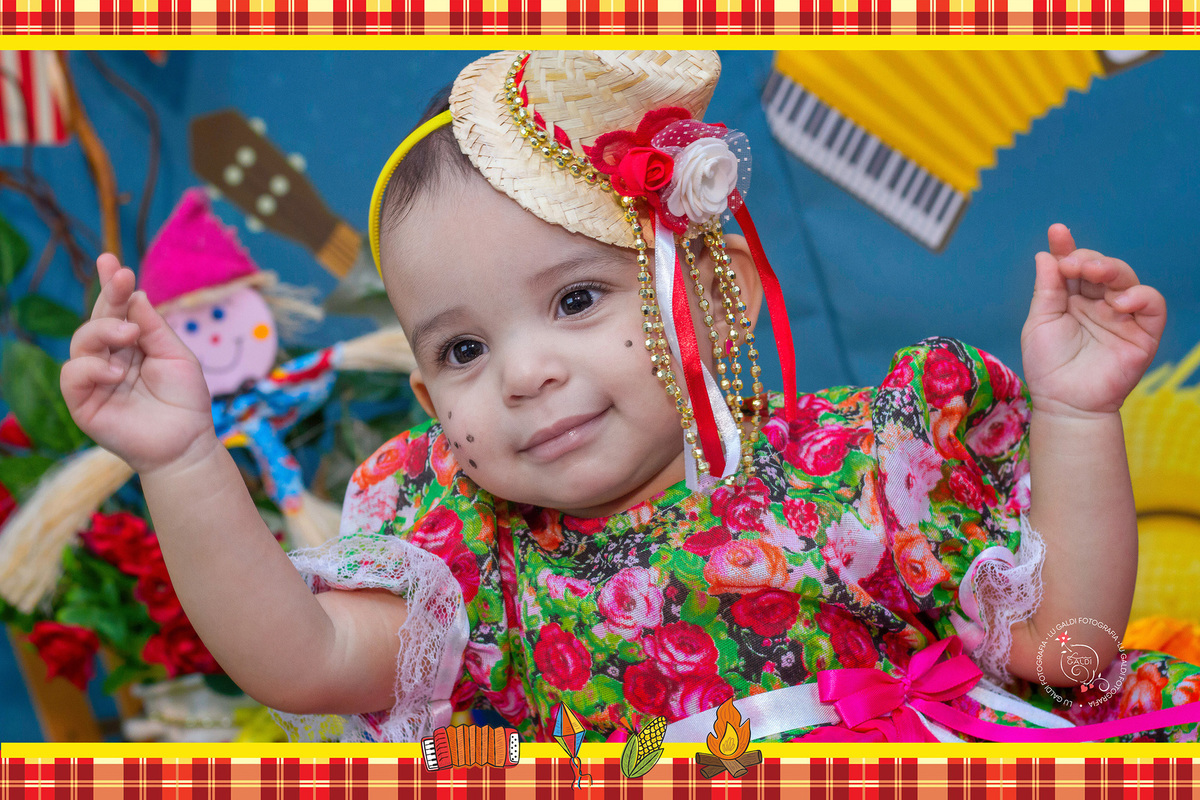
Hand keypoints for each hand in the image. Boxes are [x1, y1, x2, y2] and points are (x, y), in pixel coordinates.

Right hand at [61, 253, 216, 473]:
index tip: (110, 261)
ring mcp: (95, 379)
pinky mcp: (83, 402)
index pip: (118, 310)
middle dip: (109, 296)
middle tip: (122, 280)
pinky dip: (92, 368)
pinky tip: (116, 371)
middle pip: (99, 319)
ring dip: (104, 331)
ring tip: (130, 336)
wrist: (187, 443)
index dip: (112, 286)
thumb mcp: (176, 356)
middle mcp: (110, 356)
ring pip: (81, 342)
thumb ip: (153, 328)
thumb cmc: (186, 401)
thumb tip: (135, 295)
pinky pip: (74, 375)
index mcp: (133, 343)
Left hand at [1021, 224, 1165, 418]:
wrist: (1065, 403)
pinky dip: (1138, 296)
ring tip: (1092, 272)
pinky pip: (1152, 304)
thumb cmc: (1048, 366)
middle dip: (1087, 258)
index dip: (1067, 247)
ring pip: (1126, 279)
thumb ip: (1047, 289)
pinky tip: (1116, 302)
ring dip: (1111, 269)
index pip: (1073, 266)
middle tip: (1072, 263)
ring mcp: (1122, 316)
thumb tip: (1045, 255)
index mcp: (1072, 299)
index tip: (1057, 232)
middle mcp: (1098, 303)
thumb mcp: (1039, 322)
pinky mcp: (1143, 332)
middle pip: (1101, 267)